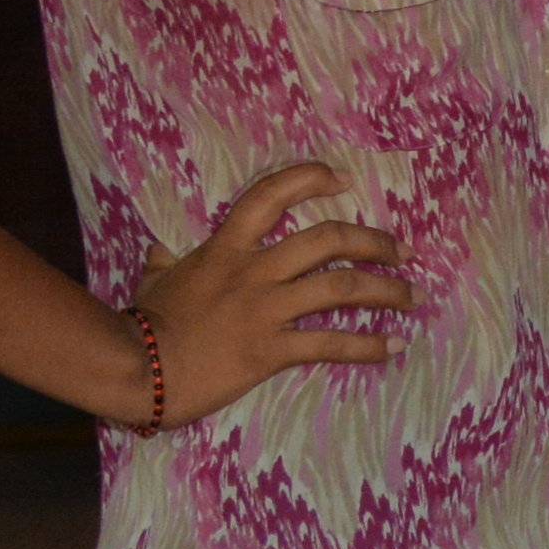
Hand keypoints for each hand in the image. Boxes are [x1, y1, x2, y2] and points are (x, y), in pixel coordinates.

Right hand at [136, 164, 405, 415]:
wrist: (136, 369)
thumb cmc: (144, 324)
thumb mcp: (153, 280)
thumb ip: (165, 262)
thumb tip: (161, 253)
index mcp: (225, 247)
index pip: (270, 195)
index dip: (310, 179)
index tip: (344, 180)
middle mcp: (253, 271)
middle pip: (329, 239)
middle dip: (375, 241)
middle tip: (403, 251)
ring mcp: (265, 309)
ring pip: (341, 287)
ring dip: (386, 290)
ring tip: (412, 296)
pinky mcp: (271, 350)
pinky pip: (331, 343)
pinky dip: (366, 345)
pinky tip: (390, 347)